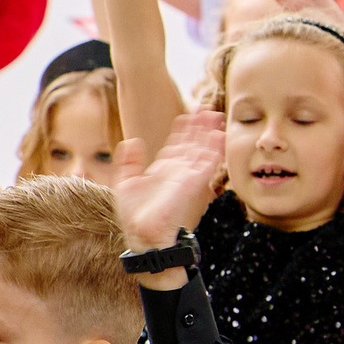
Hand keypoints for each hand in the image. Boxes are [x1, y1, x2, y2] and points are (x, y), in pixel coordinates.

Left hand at [113, 110, 226, 248]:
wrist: (144, 235)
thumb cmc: (135, 216)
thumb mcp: (124, 183)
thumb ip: (128, 161)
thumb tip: (133, 140)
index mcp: (163, 170)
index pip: (177, 145)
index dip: (183, 130)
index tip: (187, 115)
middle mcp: (178, 171)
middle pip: (193, 143)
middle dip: (200, 127)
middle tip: (208, 109)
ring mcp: (187, 176)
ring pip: (202, 150)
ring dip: (209, 133)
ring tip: (215, 116)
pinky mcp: (192, 183)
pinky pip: (207, 163)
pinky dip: (214, 150)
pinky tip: (218, 136)